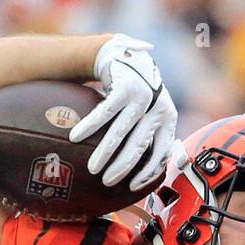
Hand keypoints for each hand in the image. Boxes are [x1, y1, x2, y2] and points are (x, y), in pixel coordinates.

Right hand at [70, 34, 176, 190]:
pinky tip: (76, 138)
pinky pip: (105, 111)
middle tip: (107, 181)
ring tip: (92, 168)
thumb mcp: (150, 113)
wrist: (126, 57)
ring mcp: (142, 96)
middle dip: (122, 167)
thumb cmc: (136, 94)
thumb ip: (147, 135)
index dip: (148, 173)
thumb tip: (139, 173)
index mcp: (168, 118)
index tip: (132, 187)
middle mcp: (158, 108)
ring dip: (104, 152)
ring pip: (121, 131)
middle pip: (139, 145)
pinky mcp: (124, 86)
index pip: (161, 152)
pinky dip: (90, 126)